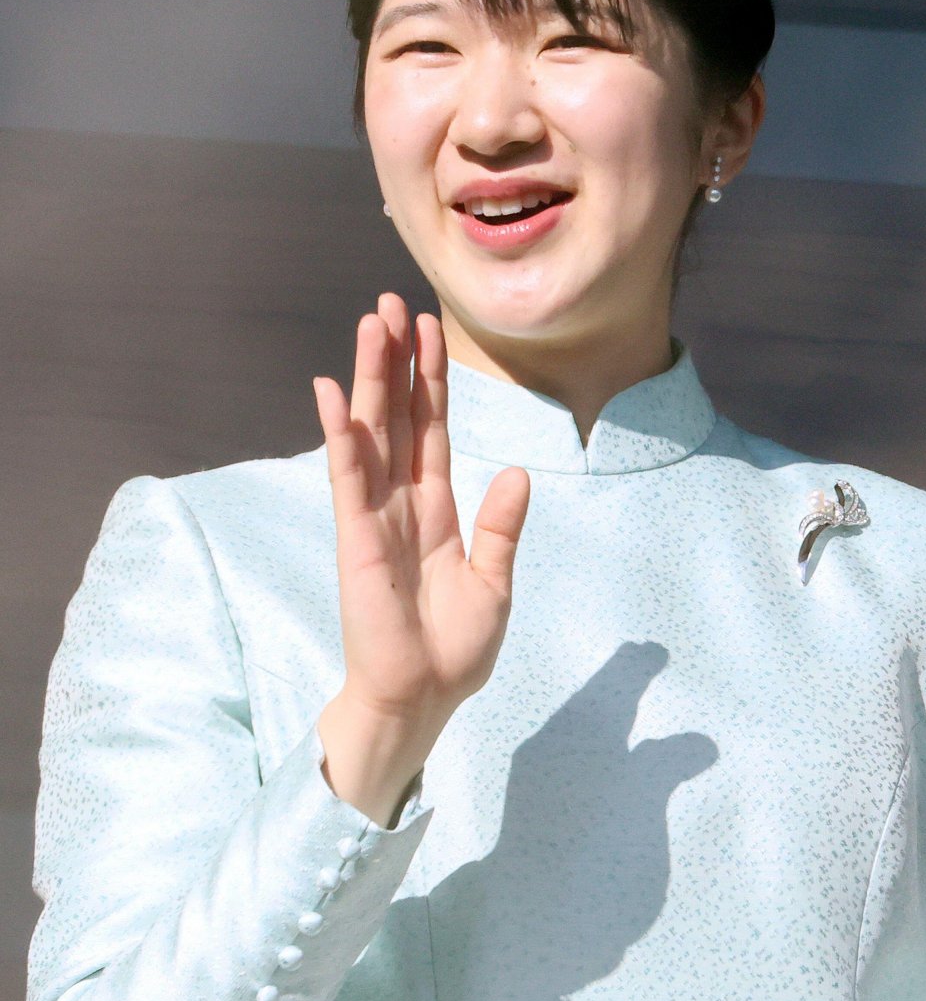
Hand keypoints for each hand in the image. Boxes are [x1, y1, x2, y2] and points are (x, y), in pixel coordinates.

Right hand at [314, 296, 530, 819]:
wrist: (423, 698)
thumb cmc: (453, 650)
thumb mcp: (494, 583)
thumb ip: (501, 527)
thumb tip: (518, 470)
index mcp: (434, 509)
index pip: (431, 429)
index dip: (431, 379)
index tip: (430, 327)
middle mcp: (400, 502)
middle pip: (398, 416)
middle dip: (395, 360)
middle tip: (390, 302)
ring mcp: (374, 516)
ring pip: (372, 432)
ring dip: (370, 378)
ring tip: (370, 323)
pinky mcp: (356, 538)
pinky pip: (348, 476)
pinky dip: (341, 434)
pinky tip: (332, 393)